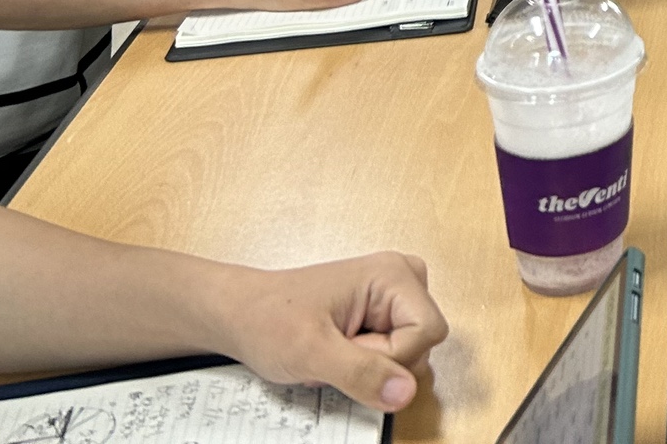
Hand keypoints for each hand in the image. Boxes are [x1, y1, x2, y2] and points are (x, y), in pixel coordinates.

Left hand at [212, 251, 447, 412]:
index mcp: (393, 274)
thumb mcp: (311, 352)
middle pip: (423, 344)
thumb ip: (361, 372)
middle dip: (380, 363)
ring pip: (410, 353)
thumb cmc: (268, 320)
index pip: (427, 333)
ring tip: (335, 352)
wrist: (239, 315)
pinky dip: (366, 363)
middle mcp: (401, 279)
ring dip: (371, 366)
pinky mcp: (382, 314)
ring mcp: (392, 297)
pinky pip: (393, 353)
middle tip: (337, 351)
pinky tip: (340, 352)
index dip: (391, 358)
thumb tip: (407, 392)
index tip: (346, 349)